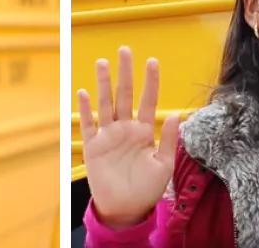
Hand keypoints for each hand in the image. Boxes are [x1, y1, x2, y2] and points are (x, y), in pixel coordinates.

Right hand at [77, 46, 180, 228]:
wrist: (125, 209)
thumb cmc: (146, 189)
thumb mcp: (163, 165)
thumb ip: (168, 139)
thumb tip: (174, 115)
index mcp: (144, 132)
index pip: (148, 101)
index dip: (150, 82)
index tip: (152, 62)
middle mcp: (125, 129)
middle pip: (124, 95)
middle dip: (125, 73)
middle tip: (125, 50)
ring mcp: (108, 136)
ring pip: (105, 104)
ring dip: (103, 83)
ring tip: (102, 62)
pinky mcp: (94, 146)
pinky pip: (89, 124)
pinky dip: (85, 109)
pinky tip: (83, 92)